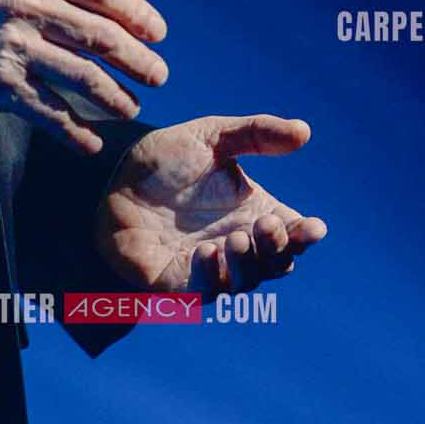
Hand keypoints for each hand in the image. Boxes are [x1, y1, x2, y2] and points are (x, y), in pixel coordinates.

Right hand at [0, 0, 167, 152]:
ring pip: (83, 77)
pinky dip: (75, 132)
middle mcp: (27, 7)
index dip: (139, 13)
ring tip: (130, 108)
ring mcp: (14, 48)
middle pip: (102, 36)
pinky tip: (89, 143)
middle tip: (159, 76)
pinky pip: (50, 113)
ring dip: (115, 97)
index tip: (158, 33)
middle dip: (139, 60)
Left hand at [92, 113, 325, 293]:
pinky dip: (212, 276)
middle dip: (279, 249)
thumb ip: (256, 133)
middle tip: (266, 223)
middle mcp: (237, 244)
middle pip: (276, 263)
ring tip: (238, 237)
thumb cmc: (164, 161)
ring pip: (246, 281)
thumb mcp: (212, 137)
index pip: (292, 233)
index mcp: (253, 213)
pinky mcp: (179, 284)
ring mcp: (210, 267)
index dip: (306, 235)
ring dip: (249, 264)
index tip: (314, 226)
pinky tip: (209, 252)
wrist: (110, 179)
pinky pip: (204, 292)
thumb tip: (305, 131)